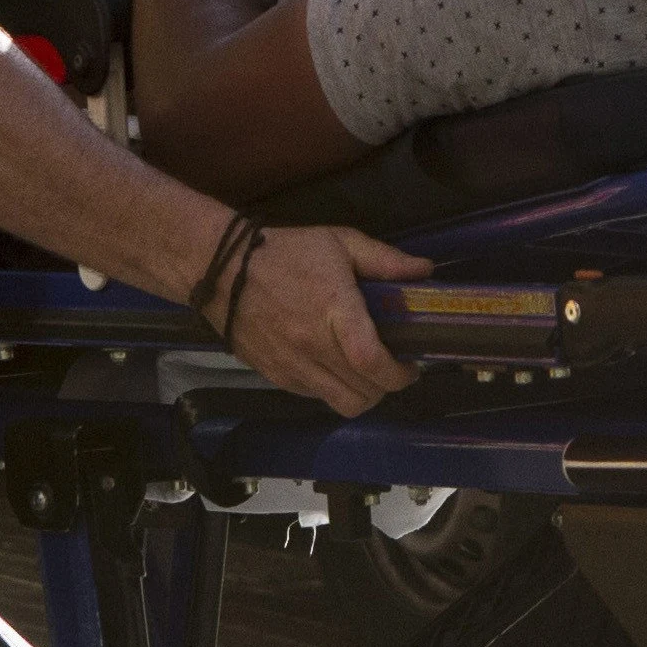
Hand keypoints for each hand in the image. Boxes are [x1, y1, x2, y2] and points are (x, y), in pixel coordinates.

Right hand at [218, 225, 428, 416]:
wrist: (220, 269)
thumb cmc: (284, 252)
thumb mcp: (339, 242)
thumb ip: (384, 259)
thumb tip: (425, 271)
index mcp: (334, 311)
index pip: (371, 362)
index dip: (398, 375)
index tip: (410, 367)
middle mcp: (313, 347)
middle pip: (363, 393)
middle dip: (386, 386)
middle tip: (392, 368)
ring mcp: (292, 366)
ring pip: (340, 404)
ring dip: (362, 395)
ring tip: (366, 374)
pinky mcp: (275, 376)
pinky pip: (315, 397)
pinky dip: (333, 390)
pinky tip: (334, 368)